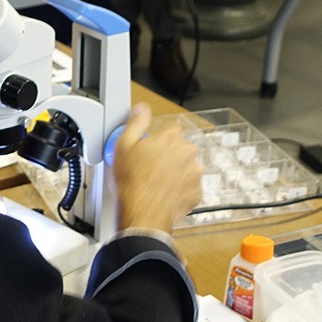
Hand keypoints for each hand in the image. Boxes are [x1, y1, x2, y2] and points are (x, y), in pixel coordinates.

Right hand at [112, 103, 202, 232]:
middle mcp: (187, 152)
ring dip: (176, 172)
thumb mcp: (124, 145)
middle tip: (151, 167)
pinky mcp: (197, 192)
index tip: (150, 149)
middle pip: (180, 148)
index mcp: (170, 137)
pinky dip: (180, 189)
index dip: (158, 140)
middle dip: (169, 156)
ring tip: (157, 182)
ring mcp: (194, 172)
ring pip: (186, 167)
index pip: (171, 130)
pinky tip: (165, 193)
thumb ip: (136, 122)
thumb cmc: (133, 181)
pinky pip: (190, 187)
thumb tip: (141, 109)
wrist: (143, 212)